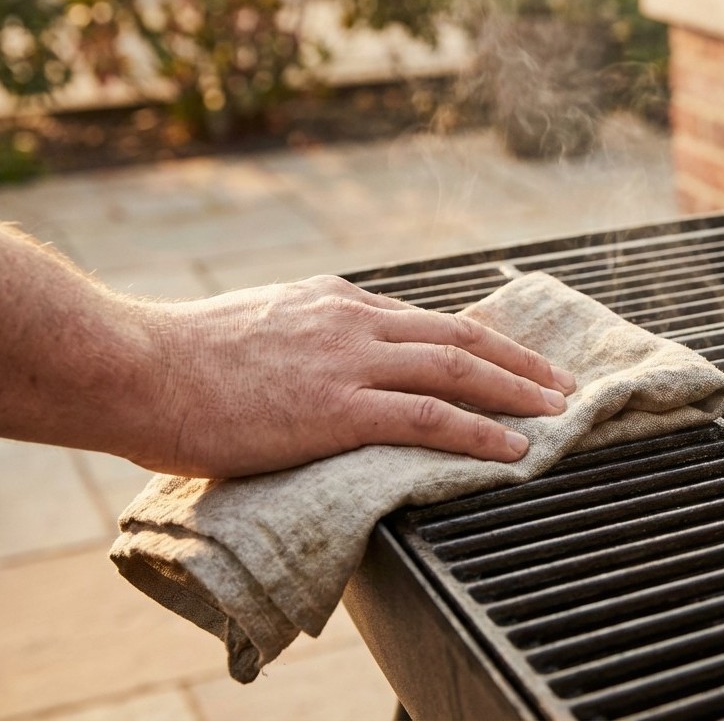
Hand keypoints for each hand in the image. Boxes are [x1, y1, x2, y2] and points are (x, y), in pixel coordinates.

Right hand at [131, 275, 575, 477]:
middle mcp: (352, 321)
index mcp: (333, 301)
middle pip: (459, 335)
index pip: (423, 319)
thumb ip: (302, 337)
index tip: (510, 357)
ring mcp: (348, 362)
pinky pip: (428, 417)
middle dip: (519, 361)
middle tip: (560, 382)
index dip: (477, 340)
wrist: (136, 366)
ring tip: (557, 412)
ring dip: (517, 391)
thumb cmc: (180, 358)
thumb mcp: (255, 325)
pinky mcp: (337, 408)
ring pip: (457, 368)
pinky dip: (480, 431)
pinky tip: (512, 448)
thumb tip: (316, 364)